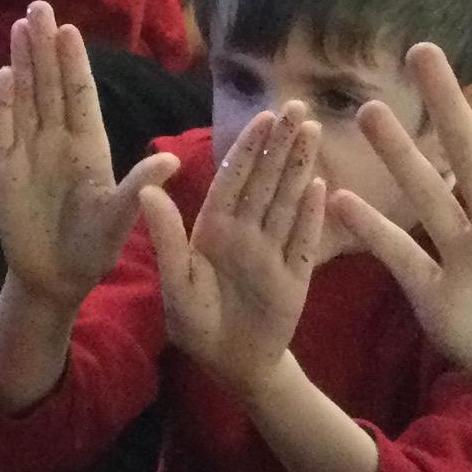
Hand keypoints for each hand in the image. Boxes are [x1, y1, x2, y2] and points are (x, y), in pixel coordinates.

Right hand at [0, 2, 180, 309]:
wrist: (56, 279)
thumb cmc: (94, 246)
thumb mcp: (122, 218)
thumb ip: (140, 188)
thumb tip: (173, 159)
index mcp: (89, 144)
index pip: (80, 94)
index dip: (75, 63)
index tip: (72, 29)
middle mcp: (57, 139)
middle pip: (49, 85)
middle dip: (44, 47)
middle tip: (40, 6)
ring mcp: (27, 151)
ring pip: (25, 97)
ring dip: (22, 63)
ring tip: (20, 27)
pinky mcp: (2, 170)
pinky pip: (1, 130)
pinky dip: (1, 104)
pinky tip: (2, 76)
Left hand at [143, 110, 322, 389]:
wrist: (231, 363)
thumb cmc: (196, 322)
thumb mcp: (176, 281)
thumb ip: (166, 236)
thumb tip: (148, 190)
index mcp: (215, 228)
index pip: (234, 179)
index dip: (249, 149)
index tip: (262, 116)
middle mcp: (247, 231)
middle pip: (266, 180)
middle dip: (281, 144)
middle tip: (297, 107)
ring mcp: (274, 250)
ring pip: (288, 200)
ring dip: (300, 167)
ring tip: (313, 131)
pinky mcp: (295, 274)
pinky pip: (305, 239)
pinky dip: (313, 215)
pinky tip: (323, 187)